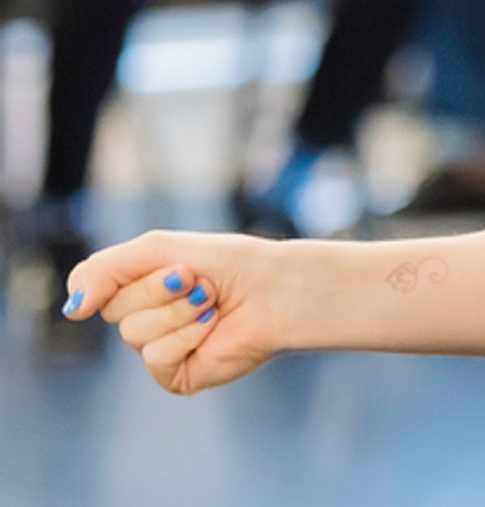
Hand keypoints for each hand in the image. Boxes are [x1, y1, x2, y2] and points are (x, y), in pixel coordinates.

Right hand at [63, 229, 290, 395]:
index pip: (91, 285)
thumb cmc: (226, 263)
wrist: (273, 289)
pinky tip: (211, 327)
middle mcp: (142, 317)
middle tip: (195, 278)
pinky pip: (155, 358)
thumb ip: (108, 270)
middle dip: (159, 286)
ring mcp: (156, 348)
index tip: (148, 265)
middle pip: (114, 307)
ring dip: (179, 310)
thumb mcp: (160, 249)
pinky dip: (185, 336)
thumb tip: (71, 309)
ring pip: (134, 333)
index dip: (105, 279)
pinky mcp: (173, 375)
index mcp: (138, 284)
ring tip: (210, 300)